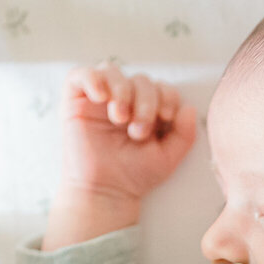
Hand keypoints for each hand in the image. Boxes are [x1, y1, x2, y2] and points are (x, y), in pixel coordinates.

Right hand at [60, 61, 198, 205]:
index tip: (165, 117)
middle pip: (140, 79)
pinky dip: (91, 79)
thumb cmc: (135, 175)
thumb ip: (185, 134)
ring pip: (112, 71)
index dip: (167, 96)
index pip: (161, 87)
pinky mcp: (75, 101)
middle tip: (138, 130)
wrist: (106, 192)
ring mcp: (99, 100)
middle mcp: (125, 100)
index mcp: (147, 109)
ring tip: (119, 117)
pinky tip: (100, 97)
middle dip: (145, 101)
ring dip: (122, 90)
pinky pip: (80, 75)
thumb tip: (189, 108)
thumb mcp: (168, 157)